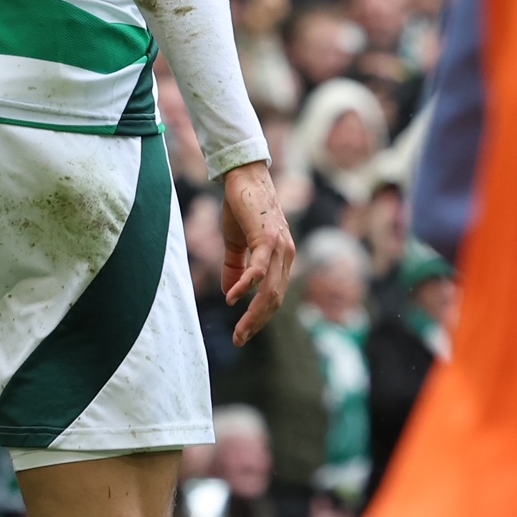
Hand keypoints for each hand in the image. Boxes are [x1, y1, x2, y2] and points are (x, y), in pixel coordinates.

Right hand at [217, 160, 296, 345]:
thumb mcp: (236, 242)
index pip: (274, 296)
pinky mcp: (268, 238)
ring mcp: (280, 247)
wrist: (244, 175)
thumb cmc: (241, 206)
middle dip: (257, 323)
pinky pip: (259, 269)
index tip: (243, 334)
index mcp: (281, 258)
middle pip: (275, 300)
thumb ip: (234, 267)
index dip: (259, 317)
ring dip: (254, 315)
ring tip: (239, 332)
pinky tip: (233, 299)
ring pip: (270, 291)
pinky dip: (246, 287)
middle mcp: (286, 256)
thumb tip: (230, 292)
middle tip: (239, 341)